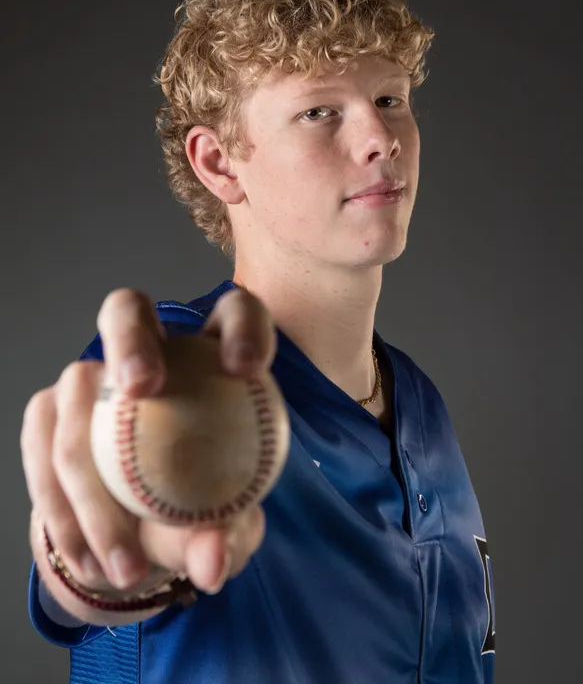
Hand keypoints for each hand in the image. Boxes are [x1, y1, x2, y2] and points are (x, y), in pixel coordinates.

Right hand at [22, 286, 276, 622]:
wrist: (134, 531)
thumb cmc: (197, 510)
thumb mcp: (221, 527)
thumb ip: (223, 536)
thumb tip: (212, 562)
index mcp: (208, 355)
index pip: (235, 313)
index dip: (243, 327)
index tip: (246, 369)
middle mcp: (142, 350)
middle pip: (125, 309)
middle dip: (130, 340)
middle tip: (143, 387)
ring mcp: (87, 376)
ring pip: (75, 396)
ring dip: (92, 484)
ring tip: (125, 566)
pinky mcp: (47, 410)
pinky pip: (43, 449)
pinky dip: (63, 511)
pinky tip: (90, 561)